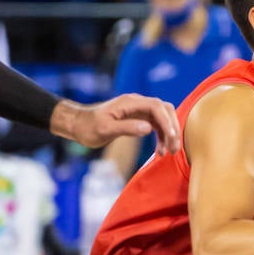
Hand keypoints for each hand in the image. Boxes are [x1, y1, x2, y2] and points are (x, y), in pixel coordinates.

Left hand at [52, 94, 181, 154]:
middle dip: (172, 128)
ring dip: (169, 134)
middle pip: (164, 110)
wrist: (79, 125)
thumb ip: (127, 128)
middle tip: (174, 148)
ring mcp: (139, 110)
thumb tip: (148, 128)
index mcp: (130, 102)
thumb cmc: (89, 127)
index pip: (157, 107)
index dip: (167, 122)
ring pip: (163, 118)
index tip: (171, 138)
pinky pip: (156, 125)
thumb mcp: (106, 129)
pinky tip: (160, 150)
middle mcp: (137, 103)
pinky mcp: (138, 118)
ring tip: (170, 152)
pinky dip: (161, 136)